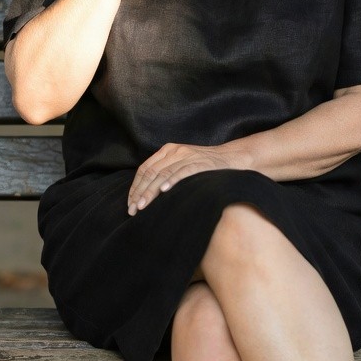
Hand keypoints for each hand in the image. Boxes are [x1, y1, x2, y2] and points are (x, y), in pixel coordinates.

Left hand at [128, 142, 242, 215]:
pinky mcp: (199, 162)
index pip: (144, 169)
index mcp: (167, 150)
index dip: (135, 187)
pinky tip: (163, 192)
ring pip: (162, 174)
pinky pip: (182, 172)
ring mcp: (186, 156)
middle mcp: (174, 151)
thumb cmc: (205, 167)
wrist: (231, 158)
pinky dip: (171, 182)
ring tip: (142, 206)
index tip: (130, 203)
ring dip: (150, 192)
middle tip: (132, 210)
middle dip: (139, 193)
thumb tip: (146, 195)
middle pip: (150, 172)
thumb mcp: (181, 164)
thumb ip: (166, 173)